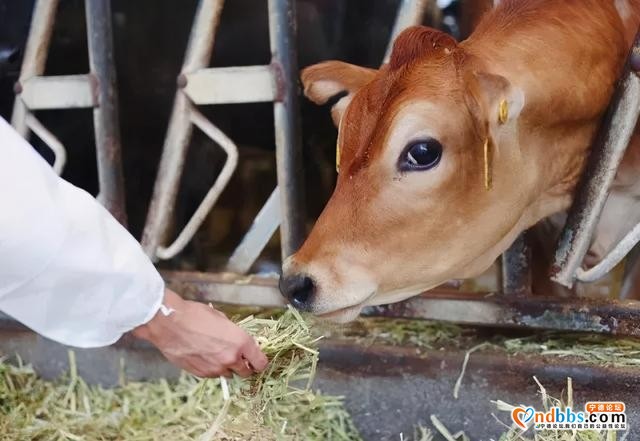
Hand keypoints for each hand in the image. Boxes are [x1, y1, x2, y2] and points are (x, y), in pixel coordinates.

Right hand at [132, 289, 267, 377]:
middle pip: (246, 372)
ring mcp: (215, 369)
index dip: (260, 362)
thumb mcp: (221, 318)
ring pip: (228, 374)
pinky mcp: (201, 374)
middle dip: (244, 366)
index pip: (260, 362)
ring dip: (227, 367)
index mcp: (241, 342)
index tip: (257, 359)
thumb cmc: (194, 315)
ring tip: (216, 354)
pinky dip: (212, 368)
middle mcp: (231, 358)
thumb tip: (235, 340)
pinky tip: (204, 356)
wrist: (169, 323)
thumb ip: (232, 333)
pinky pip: (212, 375)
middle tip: (238, 358)